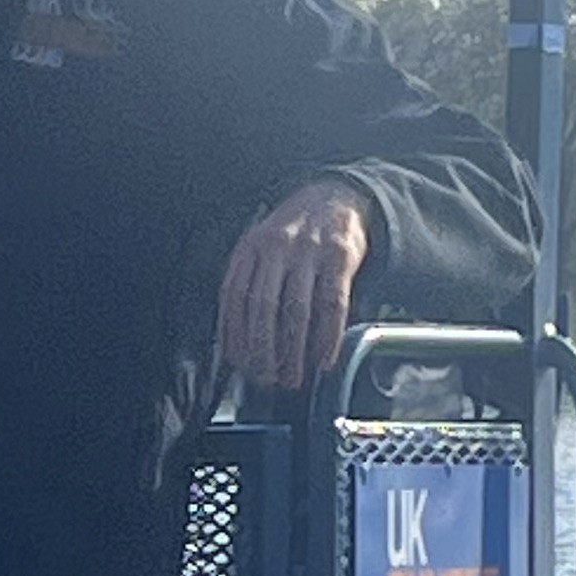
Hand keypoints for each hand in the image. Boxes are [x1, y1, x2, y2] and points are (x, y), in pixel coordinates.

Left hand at [217, 177, 376, 394]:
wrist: (335, 197)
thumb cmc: (294, 234)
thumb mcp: (262, 248)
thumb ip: (249, 283)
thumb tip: (236, 342)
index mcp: (251, 247)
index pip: (235, 297)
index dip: (235, 335)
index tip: (240, 363)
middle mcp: (277, 247)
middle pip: (263, 307)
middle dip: (263, 350)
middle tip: (266, 378)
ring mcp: (310, 250)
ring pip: (297, 310)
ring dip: (294, 352)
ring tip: (292, 377)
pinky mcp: (340, 257)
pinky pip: (332, 304)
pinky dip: (327, 337)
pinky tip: (324, 359)